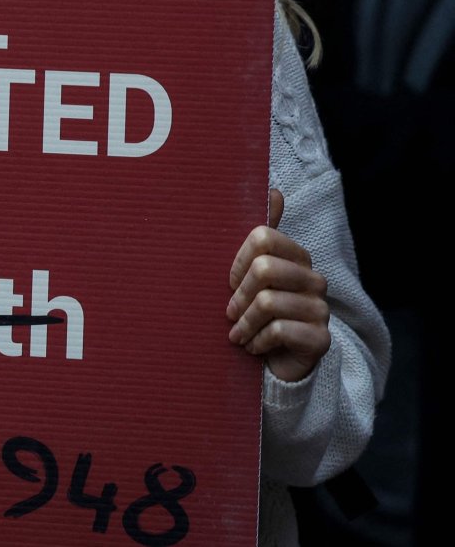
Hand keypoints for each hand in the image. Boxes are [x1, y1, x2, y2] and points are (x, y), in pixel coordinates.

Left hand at [226, 189, 330, 382]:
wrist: (279, 361)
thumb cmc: (259, 312)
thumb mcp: (252, 274)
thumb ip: (261, 236)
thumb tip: (273, 190)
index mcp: (296, 257)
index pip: (262, 237)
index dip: (238, 260)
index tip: (230, 283)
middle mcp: (314, 279)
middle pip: (264, 269)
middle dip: (239, 294)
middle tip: (231, 312)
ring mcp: (320, 309)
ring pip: (268, 302)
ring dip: (244, 322)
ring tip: (238, 333)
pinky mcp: (320, 338)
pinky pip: (279, 330)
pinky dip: (257, 341)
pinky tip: (254, 347)